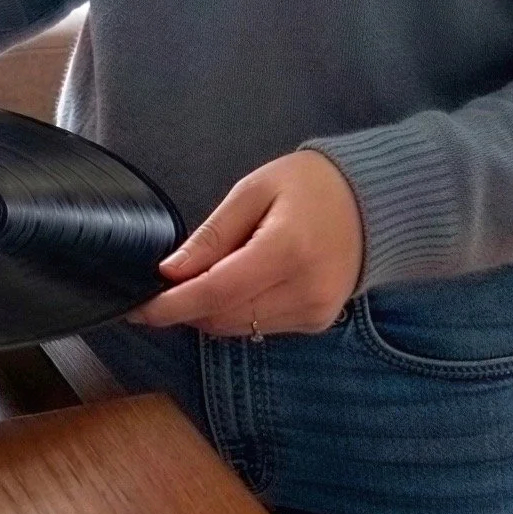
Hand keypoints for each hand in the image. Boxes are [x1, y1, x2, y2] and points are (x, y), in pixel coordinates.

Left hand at [134, 150, 364, 336]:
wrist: (376, 202)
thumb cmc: (312, 185)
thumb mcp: (254, 191)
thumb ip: (213, 235)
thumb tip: (170, 272)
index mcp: (286, 250)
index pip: (215, 291)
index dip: (171, 305)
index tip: (136, 309)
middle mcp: (304, 291)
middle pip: (222, 318)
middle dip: (186, 307)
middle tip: (168, 282)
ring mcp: (314, 313)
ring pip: (238, 329)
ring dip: (210, 311)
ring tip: (208, 275)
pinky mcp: (318, 323)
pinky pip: (260, 328)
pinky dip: (238, 312)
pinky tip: (241, 282)